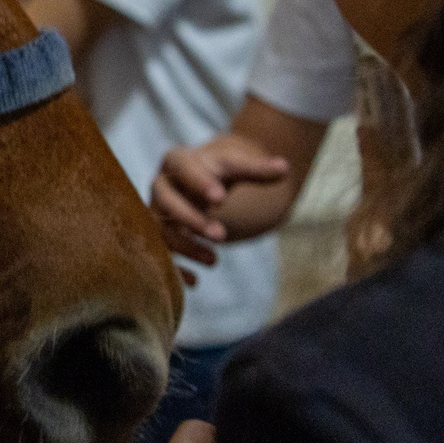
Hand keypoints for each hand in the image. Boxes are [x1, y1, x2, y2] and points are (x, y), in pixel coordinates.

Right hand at [153, 137, 291, 265]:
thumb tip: (285, 168)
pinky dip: (175, 268)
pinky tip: (195, 282)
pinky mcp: (160, 233)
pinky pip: (160, 252)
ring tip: (214, 260)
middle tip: (221, 235)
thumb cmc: (220, 171)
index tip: (221, 199)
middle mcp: (162, 185)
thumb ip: (258, 169)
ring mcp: (158, 210)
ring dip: (185, 246)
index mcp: (178, 161)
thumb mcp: (237, 166)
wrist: (203, 180)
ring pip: (161, 229)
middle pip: (165, 200)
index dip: (199, 183)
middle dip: (190, 219)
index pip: (183, 168)